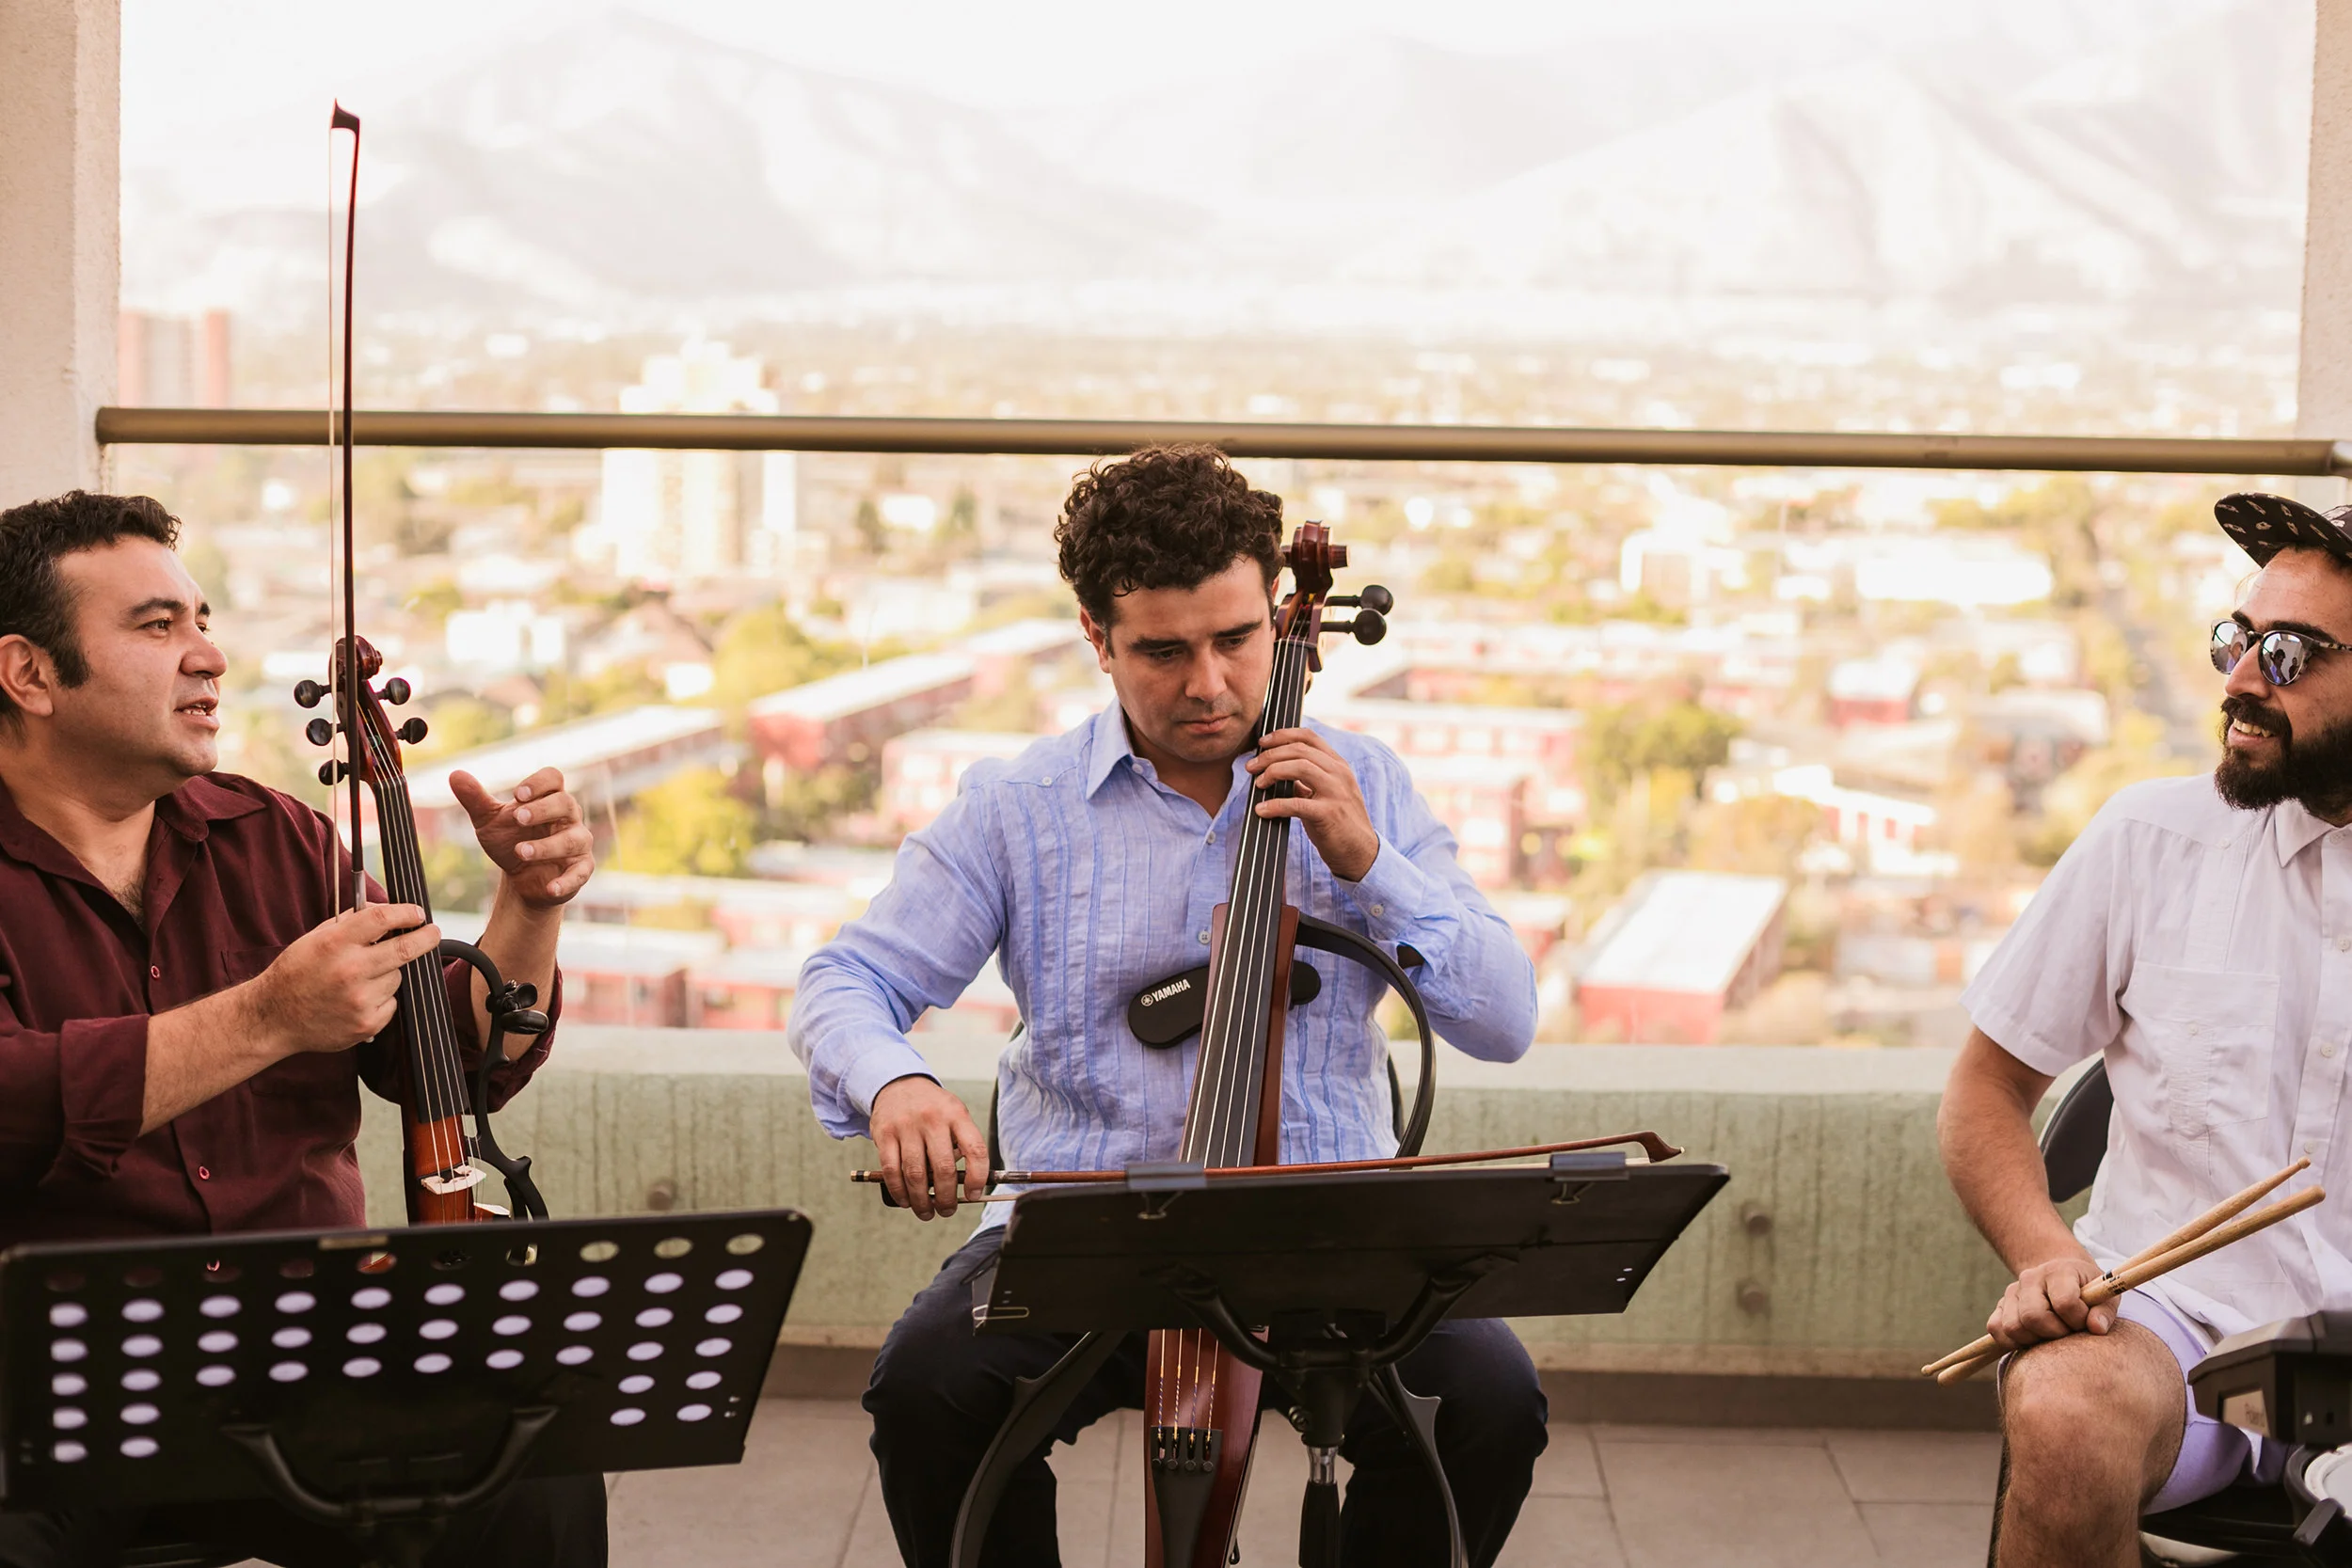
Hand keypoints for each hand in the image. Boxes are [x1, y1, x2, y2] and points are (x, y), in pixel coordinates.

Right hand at [248, 904, 442, 1055]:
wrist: (273, 1017)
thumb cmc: (297, 972)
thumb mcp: (316, 938)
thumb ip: (352, 922)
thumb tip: (388, 911)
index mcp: (334, 944)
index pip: (383, 918)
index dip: (406, 912)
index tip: (417, 913)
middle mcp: (349, 970)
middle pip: (405, 948)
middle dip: (426, 938)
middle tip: (433, 932)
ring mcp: (359, 999)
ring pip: (397, 976)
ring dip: (388, 973)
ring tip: (360, 978)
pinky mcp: (367, 1023)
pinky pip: (391, 1002)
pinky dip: (382, 998)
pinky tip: (358, 999)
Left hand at [450, 767, 594, 908]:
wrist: (521, 878)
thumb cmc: (510, 840)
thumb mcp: (489, 821)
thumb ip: (475, 799)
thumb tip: (454, 774)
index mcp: (548, 798)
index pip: (553, 778)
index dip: (538, 783)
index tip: (517, 794)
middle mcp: (568, 817)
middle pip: (565, 803)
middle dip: (542, 810)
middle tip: (517, 818)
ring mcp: (577, 843)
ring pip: (572, 839)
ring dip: (547, 846)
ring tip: (521, 852)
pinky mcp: (580, 869)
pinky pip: (580, 873)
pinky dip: (567, 881)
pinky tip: (551, 888)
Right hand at [869, 1075, 989, 1219]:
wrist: (898, 1084)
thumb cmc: (932, 1107)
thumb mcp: (954, 1114)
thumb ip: (961, 1144)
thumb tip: (967, 1186)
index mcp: (956, 1114)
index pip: (975, 1149)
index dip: (978, 1177)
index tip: (974, 1194)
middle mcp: (932, 1119)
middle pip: (943, 1168)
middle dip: (946, 1197)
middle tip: (947, 1210)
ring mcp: (906, 1126)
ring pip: (916, 1174)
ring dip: (921, 1200)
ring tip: (926, 1211)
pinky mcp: (885, 1134)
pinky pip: (892, 1170)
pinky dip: (899, 1191)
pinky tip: (905, 1200)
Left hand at [1246, 727, 1378, 880]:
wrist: (1361, 852)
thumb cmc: (1338, 823)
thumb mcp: (1327, 792)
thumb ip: (1307, 779)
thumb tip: (1275, 769)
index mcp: (1338, 765)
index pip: (1309, 737)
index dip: (1282, 735)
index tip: (1262, 742)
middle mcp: (1339, 773)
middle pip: (1299, 750)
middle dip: (1270, 755)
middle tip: (1251, 766)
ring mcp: (1336, 792)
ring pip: (1299, 767)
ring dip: (1272, 772)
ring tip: (1258, 783)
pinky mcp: (1329, 814)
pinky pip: (1296, 803)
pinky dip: (1275, 805)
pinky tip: (1262, 810)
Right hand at [1986, 1254, 2111, 1350]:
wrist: (2063, 1276)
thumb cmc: (2088, 1291)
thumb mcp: (2105, 1296)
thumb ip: (2104, 1312)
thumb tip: (2096, 1328)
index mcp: (2058, 1271)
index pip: (2065, 1302)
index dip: (2078, 1319)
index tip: (2085, 1321)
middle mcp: (2030, 1278)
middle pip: (2033, 1316)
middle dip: (2054, 1333)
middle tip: (2067, 1332)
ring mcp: (2012, 1291)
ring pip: (2012, 1327)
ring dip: (2034, 1340)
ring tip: (2051, 1336)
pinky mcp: (2000, 1306)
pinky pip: (1996, 1329)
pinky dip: (2012, 1342)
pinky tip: (2033, 1339)